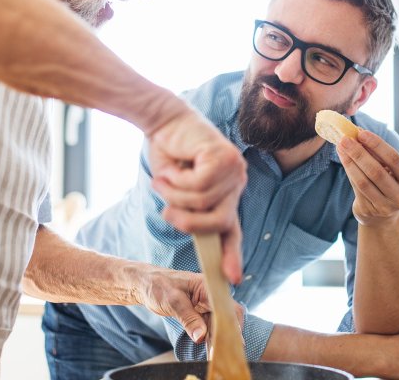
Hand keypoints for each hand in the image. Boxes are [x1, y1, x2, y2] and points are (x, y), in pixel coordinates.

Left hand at [136, 267, 245, 344]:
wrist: (146, 285)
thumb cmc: (158, 286)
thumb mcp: (173, 301)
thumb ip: (188, 318)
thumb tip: (201, 337)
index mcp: (207, 286)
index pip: (226, 305)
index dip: (231, 322)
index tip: (230, 339)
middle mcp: (210, 295)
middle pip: (225, 317)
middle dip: (224, 334)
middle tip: (221, 351)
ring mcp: (206, 305)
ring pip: (217, 325)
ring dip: (216, 339)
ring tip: (214, 355)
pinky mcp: (200, 313)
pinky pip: (208, 327)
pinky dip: (208, 338)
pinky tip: (209, 350)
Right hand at [147, 107, 246, 283]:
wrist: (163, 120)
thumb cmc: (169, 154)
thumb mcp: (177, 190)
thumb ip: (189, 211)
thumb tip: (195, 233)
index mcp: (226, 195)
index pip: (232, 230)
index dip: (232, 255)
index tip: (233, 279)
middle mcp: (235, 183)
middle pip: (219, 222)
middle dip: (188, 222)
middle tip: (166, 213)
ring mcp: (234, 169)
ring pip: (204, 202)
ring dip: (175, 194)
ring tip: (163, 179)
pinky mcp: (225, 157)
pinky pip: (199, 185)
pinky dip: (178, 180)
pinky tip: (173, 166)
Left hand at [336, 129, 398, 226]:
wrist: (383, 215)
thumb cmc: (388, 183)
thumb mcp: (390, 170)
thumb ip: (378, 154)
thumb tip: (358, 133)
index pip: (394, 159)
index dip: (377, 145)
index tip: (361, 133)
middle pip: (376, 171)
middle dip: (359, 153)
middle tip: (345, 139)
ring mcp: (385, 206)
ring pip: (363, 181)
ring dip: (350, 162)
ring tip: (341, 147)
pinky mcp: (369, 210)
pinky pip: (356, 188)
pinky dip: (348, 170)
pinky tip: (343, 158)